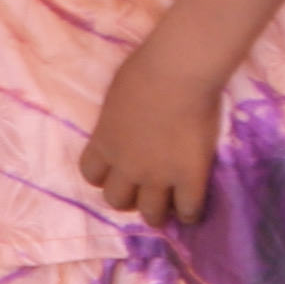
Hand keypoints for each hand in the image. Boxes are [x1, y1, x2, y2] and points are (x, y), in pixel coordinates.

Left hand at [78, 40, 233, 225]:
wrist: (180, 71)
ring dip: (157, 212)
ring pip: (151, 214)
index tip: (118, 171)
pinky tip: (192, 207)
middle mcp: (126, 166)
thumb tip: (127, 122)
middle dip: (129, 198)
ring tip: (170, 205)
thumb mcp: (117, 94)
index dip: (105, 177)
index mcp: (105, 142)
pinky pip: (188, 210)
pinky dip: (189, 213)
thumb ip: (118, 118)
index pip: (91, 175)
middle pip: (116, 201)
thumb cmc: (147, 69)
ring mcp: (158, 176)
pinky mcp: (189, 177)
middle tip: (145, 189)